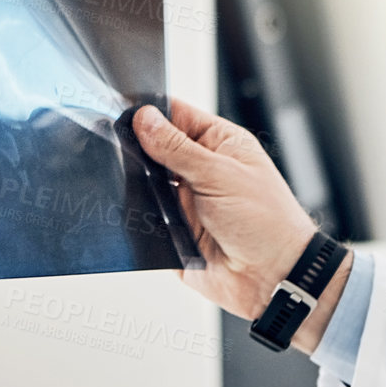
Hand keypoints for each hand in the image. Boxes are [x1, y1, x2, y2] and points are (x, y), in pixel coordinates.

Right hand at [132, 99, 350, 352]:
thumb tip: (145, 118)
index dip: (150, 110)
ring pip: (144, 182)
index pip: (177, 115)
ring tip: (120, 178)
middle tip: (112, 145)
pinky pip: (143, 217)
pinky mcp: (172, 230)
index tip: (120, 108)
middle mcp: (200, 169)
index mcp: (219, 144)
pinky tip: (122, 209)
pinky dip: (133, 214)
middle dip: (135, 147)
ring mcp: (184, 200)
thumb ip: (179, 149)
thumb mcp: (221, 175)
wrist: (272, 278)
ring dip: (133, 183)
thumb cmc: (267, 222)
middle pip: (154, 148)